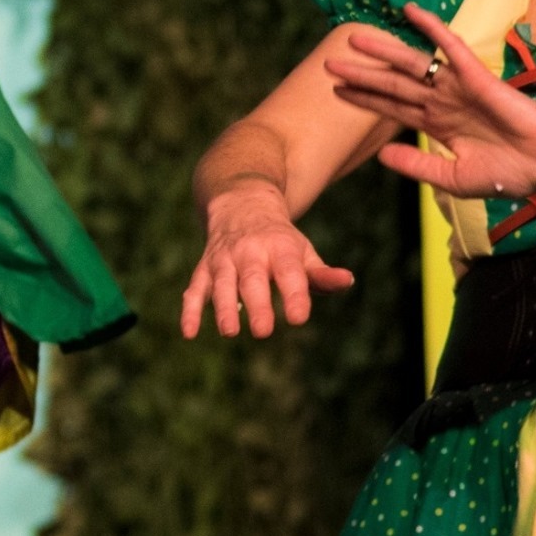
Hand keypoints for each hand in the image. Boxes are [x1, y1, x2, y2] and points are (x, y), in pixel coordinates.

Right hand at [180, 176, 354, 339]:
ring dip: (224, 307)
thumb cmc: (280, 239)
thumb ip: (322, 273)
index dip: (294, 294)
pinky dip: (189, 309)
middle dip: (257, 304)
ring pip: (222, 283)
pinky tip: (188, 332)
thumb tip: (347, 281)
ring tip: (229, 331)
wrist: (241, 203)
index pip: (288, 271)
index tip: (298, 318)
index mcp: (279, 247)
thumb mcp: (302, 251)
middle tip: (263, 331)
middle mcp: (249, 251)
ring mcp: (224, 259)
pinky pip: (194, 288)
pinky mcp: (205, 267)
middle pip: (252, 278)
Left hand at [324, 2, 535, 198]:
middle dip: (360, 74)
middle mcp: (442, 101)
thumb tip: (381, 156)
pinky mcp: (475, 75)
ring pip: (411, 63)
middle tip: (327, 64)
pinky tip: (410, 11)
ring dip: (381, 50)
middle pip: (392, 84)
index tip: (335, 91)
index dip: (363, 99)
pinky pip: (449, 46)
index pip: (392, 107)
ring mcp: (456, 86)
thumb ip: (418, 166)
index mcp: (437, 124)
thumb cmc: (512, 173)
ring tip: (351, 39)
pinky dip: (430, 27)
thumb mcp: (455, 178)